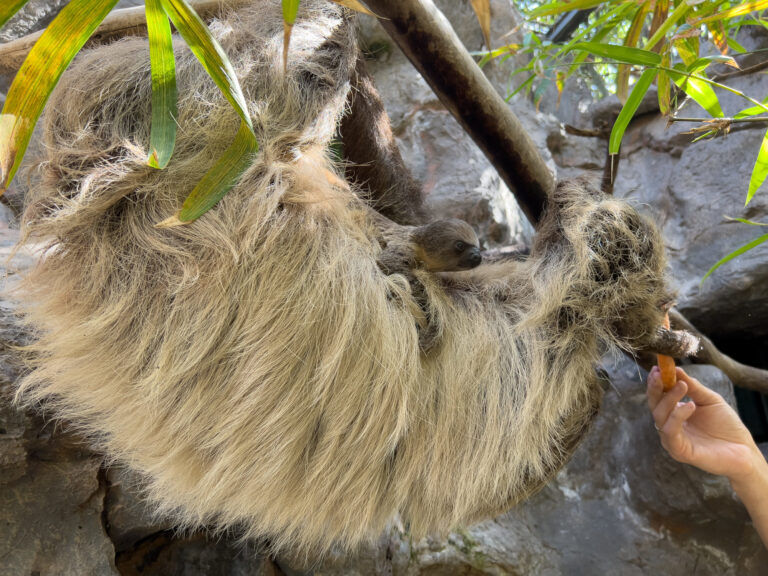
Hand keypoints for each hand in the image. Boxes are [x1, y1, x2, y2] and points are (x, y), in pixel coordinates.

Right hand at [647, 366, 759, 480]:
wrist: (743, 449)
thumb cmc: (726, 425)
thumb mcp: (709, 400)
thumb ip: (693, 387)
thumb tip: (676, 369)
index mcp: (674, 414)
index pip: (659, 397)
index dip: (656, 383)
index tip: (657, 367)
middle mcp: (669, 426)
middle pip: (654, 406)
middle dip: (655, 388)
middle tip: (660, 373)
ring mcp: (672, 439)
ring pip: (660, 417)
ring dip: (669, 399)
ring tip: (683, 386)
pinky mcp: (679, 451)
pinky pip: (670, 431)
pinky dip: (678, 416)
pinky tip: (690, 406)